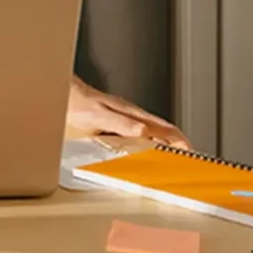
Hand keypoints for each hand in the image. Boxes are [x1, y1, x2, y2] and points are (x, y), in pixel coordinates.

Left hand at [67, 77, 190, 148]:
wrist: (61, 92)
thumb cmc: (76, 103)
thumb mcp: (99, 116)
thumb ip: (120, 123)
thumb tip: (143, 130)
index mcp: (131, 114)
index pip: (164, 128)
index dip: (179, 141)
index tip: (190, 153)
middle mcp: (130, 115)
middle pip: (162, 130)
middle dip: (178, 144)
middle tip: (189, 159)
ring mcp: (124, 117)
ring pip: (152, 131)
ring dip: (165, 143)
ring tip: (174, 157)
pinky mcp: (115, 121)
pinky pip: (139, 132)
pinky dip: (149, 143)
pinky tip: (146, 150)